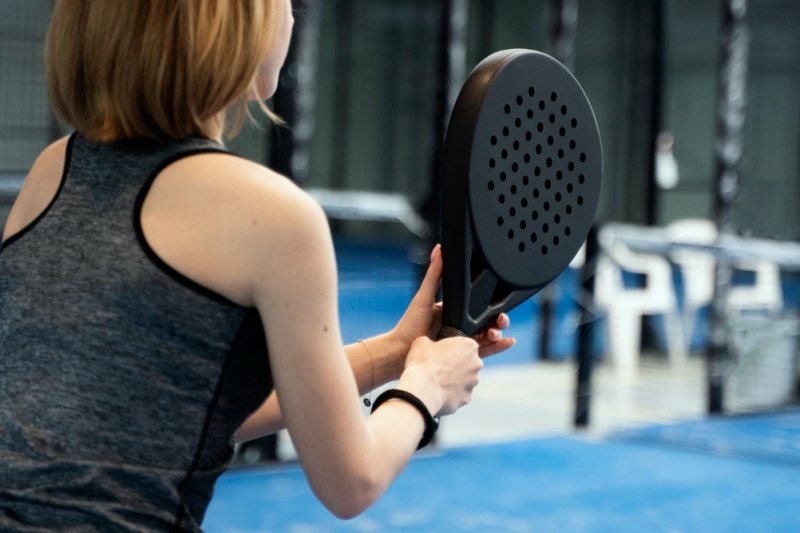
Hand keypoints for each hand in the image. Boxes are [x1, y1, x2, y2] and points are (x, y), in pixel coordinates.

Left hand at [392, 244, 514, 361]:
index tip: (501, 302)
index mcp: (454, 311)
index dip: (492, 303)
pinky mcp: (462, 355)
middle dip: (499, 319)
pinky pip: (484, 351)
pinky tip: (508, 342)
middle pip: (488, 321)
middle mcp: (460, 326)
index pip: (478, 305)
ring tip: (497, 332)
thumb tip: (439, 248)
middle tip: (501, 320)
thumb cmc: (410, 324)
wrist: (401, 352)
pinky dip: (498, 347)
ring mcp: (462, 341)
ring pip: (488, 335)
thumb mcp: (424, 296)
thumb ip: (434, 274)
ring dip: (499, 332)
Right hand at [399, 336, 482, 416]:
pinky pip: (459, 395)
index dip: (451, 350)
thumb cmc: (423, 363)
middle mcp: (476, 364)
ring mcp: (473, 382)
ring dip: (454, 381)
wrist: (422, 389)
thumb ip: (430, 342)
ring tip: (437, 383)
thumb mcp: (421, 343)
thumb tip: (429, 345)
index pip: (465, 345)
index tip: (441, 354)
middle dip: (456, 366)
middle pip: (468, 364)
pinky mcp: (467, 398)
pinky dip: (451, 395)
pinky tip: (438, 393)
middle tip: (439, 369)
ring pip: (465, 381)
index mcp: (469, 346)